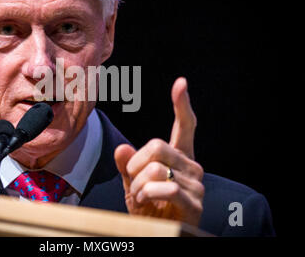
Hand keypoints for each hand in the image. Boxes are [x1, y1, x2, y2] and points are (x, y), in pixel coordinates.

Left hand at [114, 77, 203, 225]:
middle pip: (157, 145)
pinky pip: (166, 187)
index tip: (180, 83)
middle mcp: (192, 166)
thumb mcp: (133, 183)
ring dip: (138, 184)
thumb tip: (121, 148)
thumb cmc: (149, 207)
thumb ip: (129, 166)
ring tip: (140, 197)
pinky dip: (147, 194)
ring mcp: (196, 184)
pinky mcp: (194, 203)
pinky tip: (146, 202)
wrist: (159, 233)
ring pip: (156, 168)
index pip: (185, 126)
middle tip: (134, 181)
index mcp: (179, 157)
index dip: (182, 105)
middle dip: (136, 163)